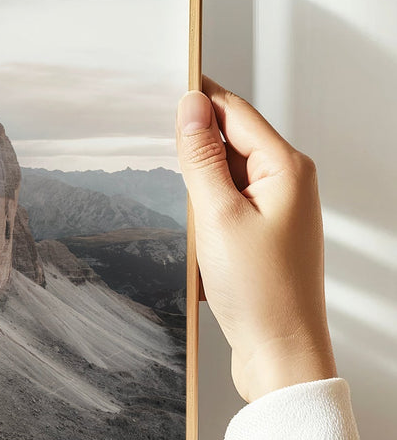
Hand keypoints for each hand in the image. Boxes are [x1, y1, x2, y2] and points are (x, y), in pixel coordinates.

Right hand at [176, 76, 336, 402]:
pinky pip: (225, 204)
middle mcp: (288, 183)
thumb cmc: (260, 292)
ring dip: (195, 182)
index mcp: (286, 168)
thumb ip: (202, 157)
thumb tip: (190, 106)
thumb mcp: (217, 216)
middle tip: (152, 148)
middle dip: (192, 143)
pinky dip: (202, 209)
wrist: (280, 354)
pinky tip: (187, 228)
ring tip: (174, 202)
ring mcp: (277, 210)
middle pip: (230, 139)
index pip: (234, 111)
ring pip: (224, 174)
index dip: (197, 98)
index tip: (159, 85)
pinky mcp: (262, 234)